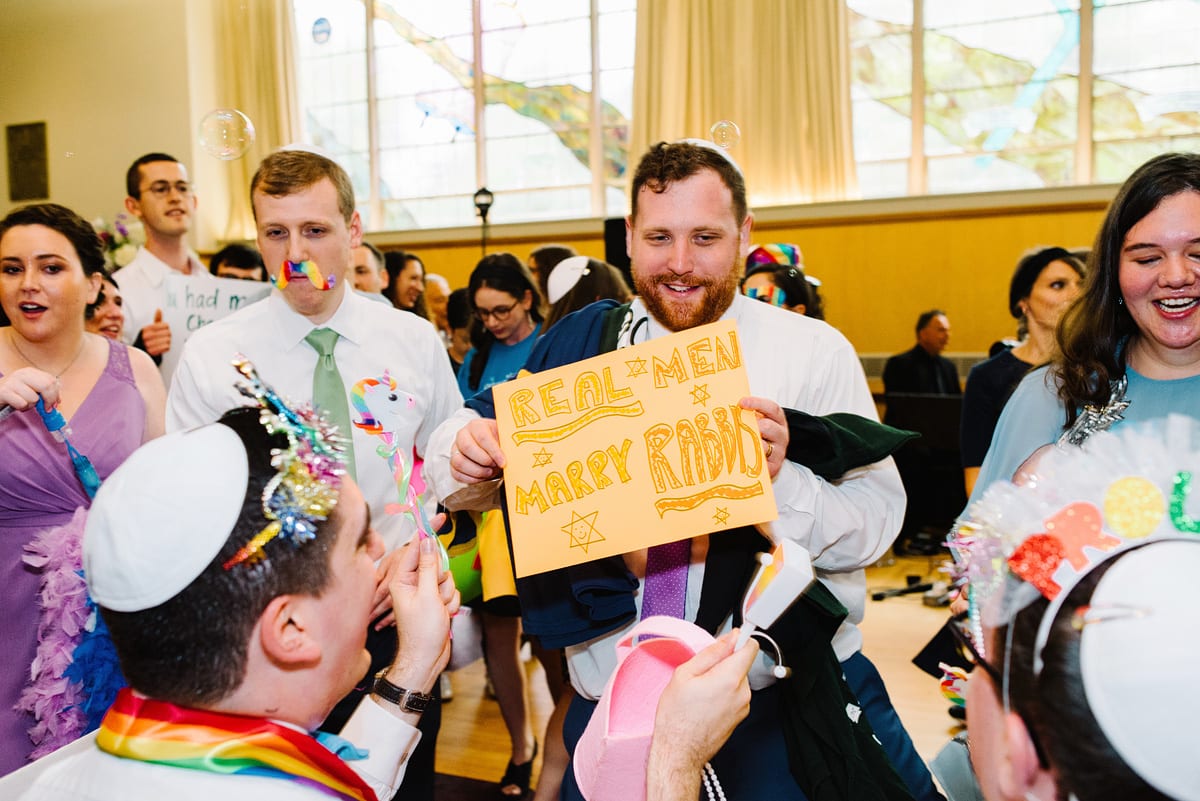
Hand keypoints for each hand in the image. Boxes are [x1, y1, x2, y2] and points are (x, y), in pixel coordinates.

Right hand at [0, 367, 58, 412]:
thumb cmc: (14, 394)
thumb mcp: (30, 389)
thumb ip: (45, 392)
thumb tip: (58, 401)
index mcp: (30, 372)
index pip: (51, 380)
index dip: (56, 394)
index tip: (55, 404)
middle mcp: (21, 374)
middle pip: (46, 386)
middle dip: (49, 400)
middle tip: (46, 409)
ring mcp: (12, 382)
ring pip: (34, 398)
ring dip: (30, 406)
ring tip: (23, 403)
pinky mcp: (4, 392)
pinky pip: (22, 404)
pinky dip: (21, 408)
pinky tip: (15, 404)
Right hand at [140, 310, 170, 355]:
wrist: (142, 353)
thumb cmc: (148, 339)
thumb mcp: (150, 328)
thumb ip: (156, 319)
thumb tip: (159, 309)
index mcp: (146, 329)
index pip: (165, 325)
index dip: (167, 328)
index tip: (164, 330)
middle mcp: (145, 336)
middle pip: (168, 333)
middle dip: (168, 335)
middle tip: (164, 337)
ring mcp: (148, 345)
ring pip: (168, 340)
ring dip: (168, 342)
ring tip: (163, 342)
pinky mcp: (152, 353)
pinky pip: (166, 347)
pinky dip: (167, 347)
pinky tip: (163, 347)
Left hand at [371, 514, 446, 627]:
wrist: (427, 659)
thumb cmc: (421, 633)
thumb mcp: (427, 595)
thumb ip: (429, 567)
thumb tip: (428, 542)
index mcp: (401, 579)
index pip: (416, 548)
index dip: (428, 533)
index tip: (439, 516)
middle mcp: (411, 584)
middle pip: (436, 564)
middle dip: (442, 580)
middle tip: (437, 596)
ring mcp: (424, 593)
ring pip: (446, 578)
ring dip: (448, 594)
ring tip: (440, 610)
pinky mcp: (435, 601)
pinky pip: (450, 591)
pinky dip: (451, 602)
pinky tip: (445, 615)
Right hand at [450, 418, 505, 482]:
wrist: (491, 448)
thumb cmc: (499, 442)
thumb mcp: (505, 438)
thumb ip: (509, 443)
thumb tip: (517, 455)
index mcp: (476, 425)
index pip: (482, 437)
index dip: (494, 451)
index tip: (503, 462)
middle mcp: (463, 435)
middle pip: (467, 448)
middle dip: (484, 461)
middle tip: (495, 467)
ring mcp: (455, 449)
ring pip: (459, 461)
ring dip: (477, 471)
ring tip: (490, 473)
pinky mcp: (453, 464)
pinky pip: (456, 474)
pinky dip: (471, 479)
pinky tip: (482, 478)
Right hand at [646, 631, 758, 800]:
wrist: (679, 751)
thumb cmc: (677, 717)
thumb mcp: (685, 674)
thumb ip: (711, 652)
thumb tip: (730, 638)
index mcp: (730, 679)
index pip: (750, 647)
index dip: (738, 640)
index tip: (727, 643)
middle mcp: (743, 693)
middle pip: (741, 663)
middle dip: (724, 663)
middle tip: (701, 675)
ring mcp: (743, 707)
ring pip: (737, 679)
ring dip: (723, 679)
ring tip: (700, 692)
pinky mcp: (740, 717)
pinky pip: (735, 695)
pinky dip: (724, 694)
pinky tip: (705, 703)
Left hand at [739, 396, 787, 478]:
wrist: (770, 460)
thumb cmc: (759, 437)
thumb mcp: (757, 422)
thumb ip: (747, 414)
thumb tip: (726, 405)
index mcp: (778, 420)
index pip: (772, 408)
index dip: (757, 403)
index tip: (741, 402)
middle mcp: (781, 435)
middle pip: (767, 426)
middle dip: (750, 425)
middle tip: (736, 425)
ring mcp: (779, 452)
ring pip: (762, 445)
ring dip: (747, 443)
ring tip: (735, 442)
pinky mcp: (774, 467)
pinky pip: (760, 462)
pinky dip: (748, 459)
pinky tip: (739, 456)